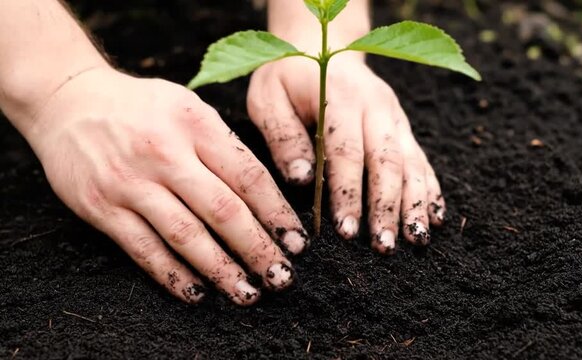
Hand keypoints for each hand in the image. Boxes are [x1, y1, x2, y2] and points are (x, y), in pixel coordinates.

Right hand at [24, 67, 308, 304]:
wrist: (69, 100)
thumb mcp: (188, 107)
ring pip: (186, 235)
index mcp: (196, 124)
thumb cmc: (142, 107)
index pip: (248, 175)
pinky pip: (144, 249)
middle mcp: (165, 153)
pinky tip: (197, 293)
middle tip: (282, 276)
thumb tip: (266, 196)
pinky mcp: (101, 206)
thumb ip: (223, 146)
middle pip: (223, 210)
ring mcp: (131, 182)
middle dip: (257, 248)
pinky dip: (173, 275)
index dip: (277, 213)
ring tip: (248, 293)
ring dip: (221, 270)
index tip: (297, 241)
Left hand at [247, 54, 445, 253]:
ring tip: (416, 240)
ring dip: (414, 204)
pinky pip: (422, 159)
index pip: (348, 152)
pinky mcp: (402, 127)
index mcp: (341, 98)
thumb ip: (282, 136)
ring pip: (412, 163)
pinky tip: (434, 217)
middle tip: (384, 247)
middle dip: (388, 207)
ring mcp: (395, 116)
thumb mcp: (268, 98)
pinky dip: (429, 189)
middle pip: (388, 161)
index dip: (349, 193)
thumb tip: (301, 178)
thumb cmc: (288, 77)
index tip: (346, 231)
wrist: (321, 46)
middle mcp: (377, 106)